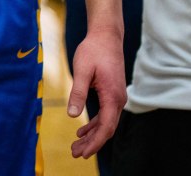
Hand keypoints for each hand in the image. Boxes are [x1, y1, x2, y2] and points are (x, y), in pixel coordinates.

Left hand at [69, 27, 126, 158]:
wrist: (106, 36)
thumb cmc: (93, 50)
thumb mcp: (82, 70)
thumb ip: (78, 93)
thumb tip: (72, 115)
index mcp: (113, 96)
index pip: (106, 127)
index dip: (95, 142)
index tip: (83, 153)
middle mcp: (118, 100)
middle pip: (107, 129)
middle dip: (92, 143)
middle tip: (75, 153)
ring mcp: (116, 97)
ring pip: (106, 123)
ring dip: (92, 136)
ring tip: (76, 146)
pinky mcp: (112, 93)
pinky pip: (105, 115)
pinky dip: (94, 124)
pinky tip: (82, 130)